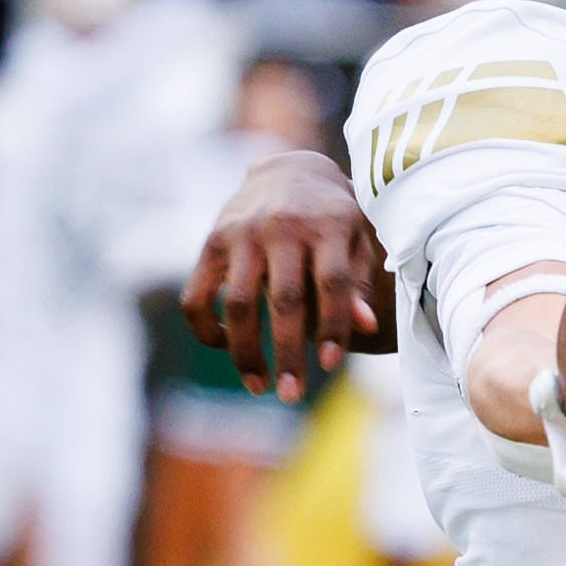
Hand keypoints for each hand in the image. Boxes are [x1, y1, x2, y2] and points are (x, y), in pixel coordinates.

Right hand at [186, 148, 390, 399]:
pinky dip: (205, 327)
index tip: (331, 364)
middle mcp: (282, 227)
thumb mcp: (356, 241)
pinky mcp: (212, 242)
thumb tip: (367, 327)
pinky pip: (197, 294)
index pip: (332, 283)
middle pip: (285, 300)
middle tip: (292, 395)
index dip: (333, 326)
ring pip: (238, 303)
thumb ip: (358, 283)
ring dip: (245, 351)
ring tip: (258, 386)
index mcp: (327, 225)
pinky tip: (223, 347)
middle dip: (288, 353)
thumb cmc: (334, 220)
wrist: (290, 171)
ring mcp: (242, 233)